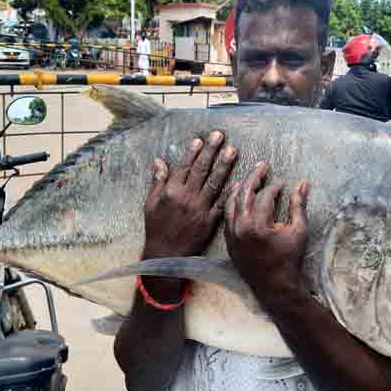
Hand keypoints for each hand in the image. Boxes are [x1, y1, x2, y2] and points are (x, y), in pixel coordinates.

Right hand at [143, 131, 236, 259]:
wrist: (165, 255)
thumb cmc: (156, 228)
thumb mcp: (151, 204)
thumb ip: (157, 181)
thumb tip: (159, 161)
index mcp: (171, 192)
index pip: (183, 166)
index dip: (192, 152)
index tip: (199, 140)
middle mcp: (187, 197)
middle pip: (201, 170)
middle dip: (211, 151)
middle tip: (219, 136)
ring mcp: (199, 209)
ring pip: (214, 183)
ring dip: (224, 166)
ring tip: (232, 151)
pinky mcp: (209, 221)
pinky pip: (222, 204)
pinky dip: (230, 193)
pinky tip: (239, 181)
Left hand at [224, 162, 308, 307]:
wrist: (274, 286)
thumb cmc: (289, 259)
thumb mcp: (298, 231)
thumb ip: (298, 206)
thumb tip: (302, 183)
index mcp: (258, 225)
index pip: (264, 196)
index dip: (274, 186)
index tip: (281, 183)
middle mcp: (241, 228)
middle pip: (244, 193)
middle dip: (254, 177)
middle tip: (261, 166)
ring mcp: (232, 234)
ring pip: (231, 203)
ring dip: (239, 188)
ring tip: (247, 178)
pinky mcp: (228, 240)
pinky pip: (226, 216)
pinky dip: (231, 203)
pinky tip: (237, 195)